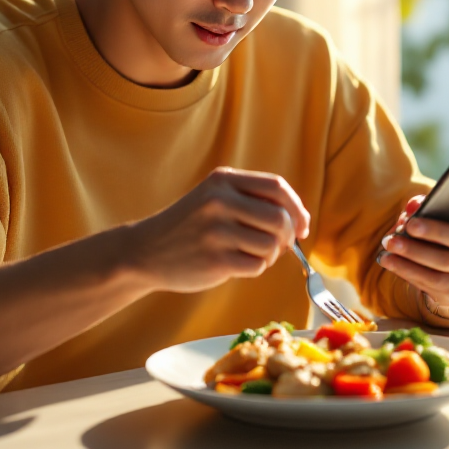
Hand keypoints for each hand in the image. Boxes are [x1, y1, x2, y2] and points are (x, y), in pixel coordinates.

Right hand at [126, 167, 309, 292]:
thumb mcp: (214, 198)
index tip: (302, 225)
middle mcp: (219, 201)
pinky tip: (239, 264)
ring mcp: (216, 231)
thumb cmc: (189, 226)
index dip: (296, 208)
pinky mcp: (215, 260)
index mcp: (223, 180)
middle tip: (281, 246)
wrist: (145, 251)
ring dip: (271, 254)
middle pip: (280, 218)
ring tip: (253, 254)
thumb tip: (300, 220)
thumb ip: (252, 201)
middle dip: (289, 236)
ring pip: (272, 244)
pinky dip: (256, 268)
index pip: (277, 187)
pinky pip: (257, 266)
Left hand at [377, 193, 448, 308]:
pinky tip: (389, 260)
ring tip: (390, 242)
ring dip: (414, 252)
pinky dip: (406, 269)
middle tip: (410, 225)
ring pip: (445, 263)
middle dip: (436, 231)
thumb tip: (413, 206)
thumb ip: (430, 205)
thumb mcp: (446, 216)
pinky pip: (430, 281)